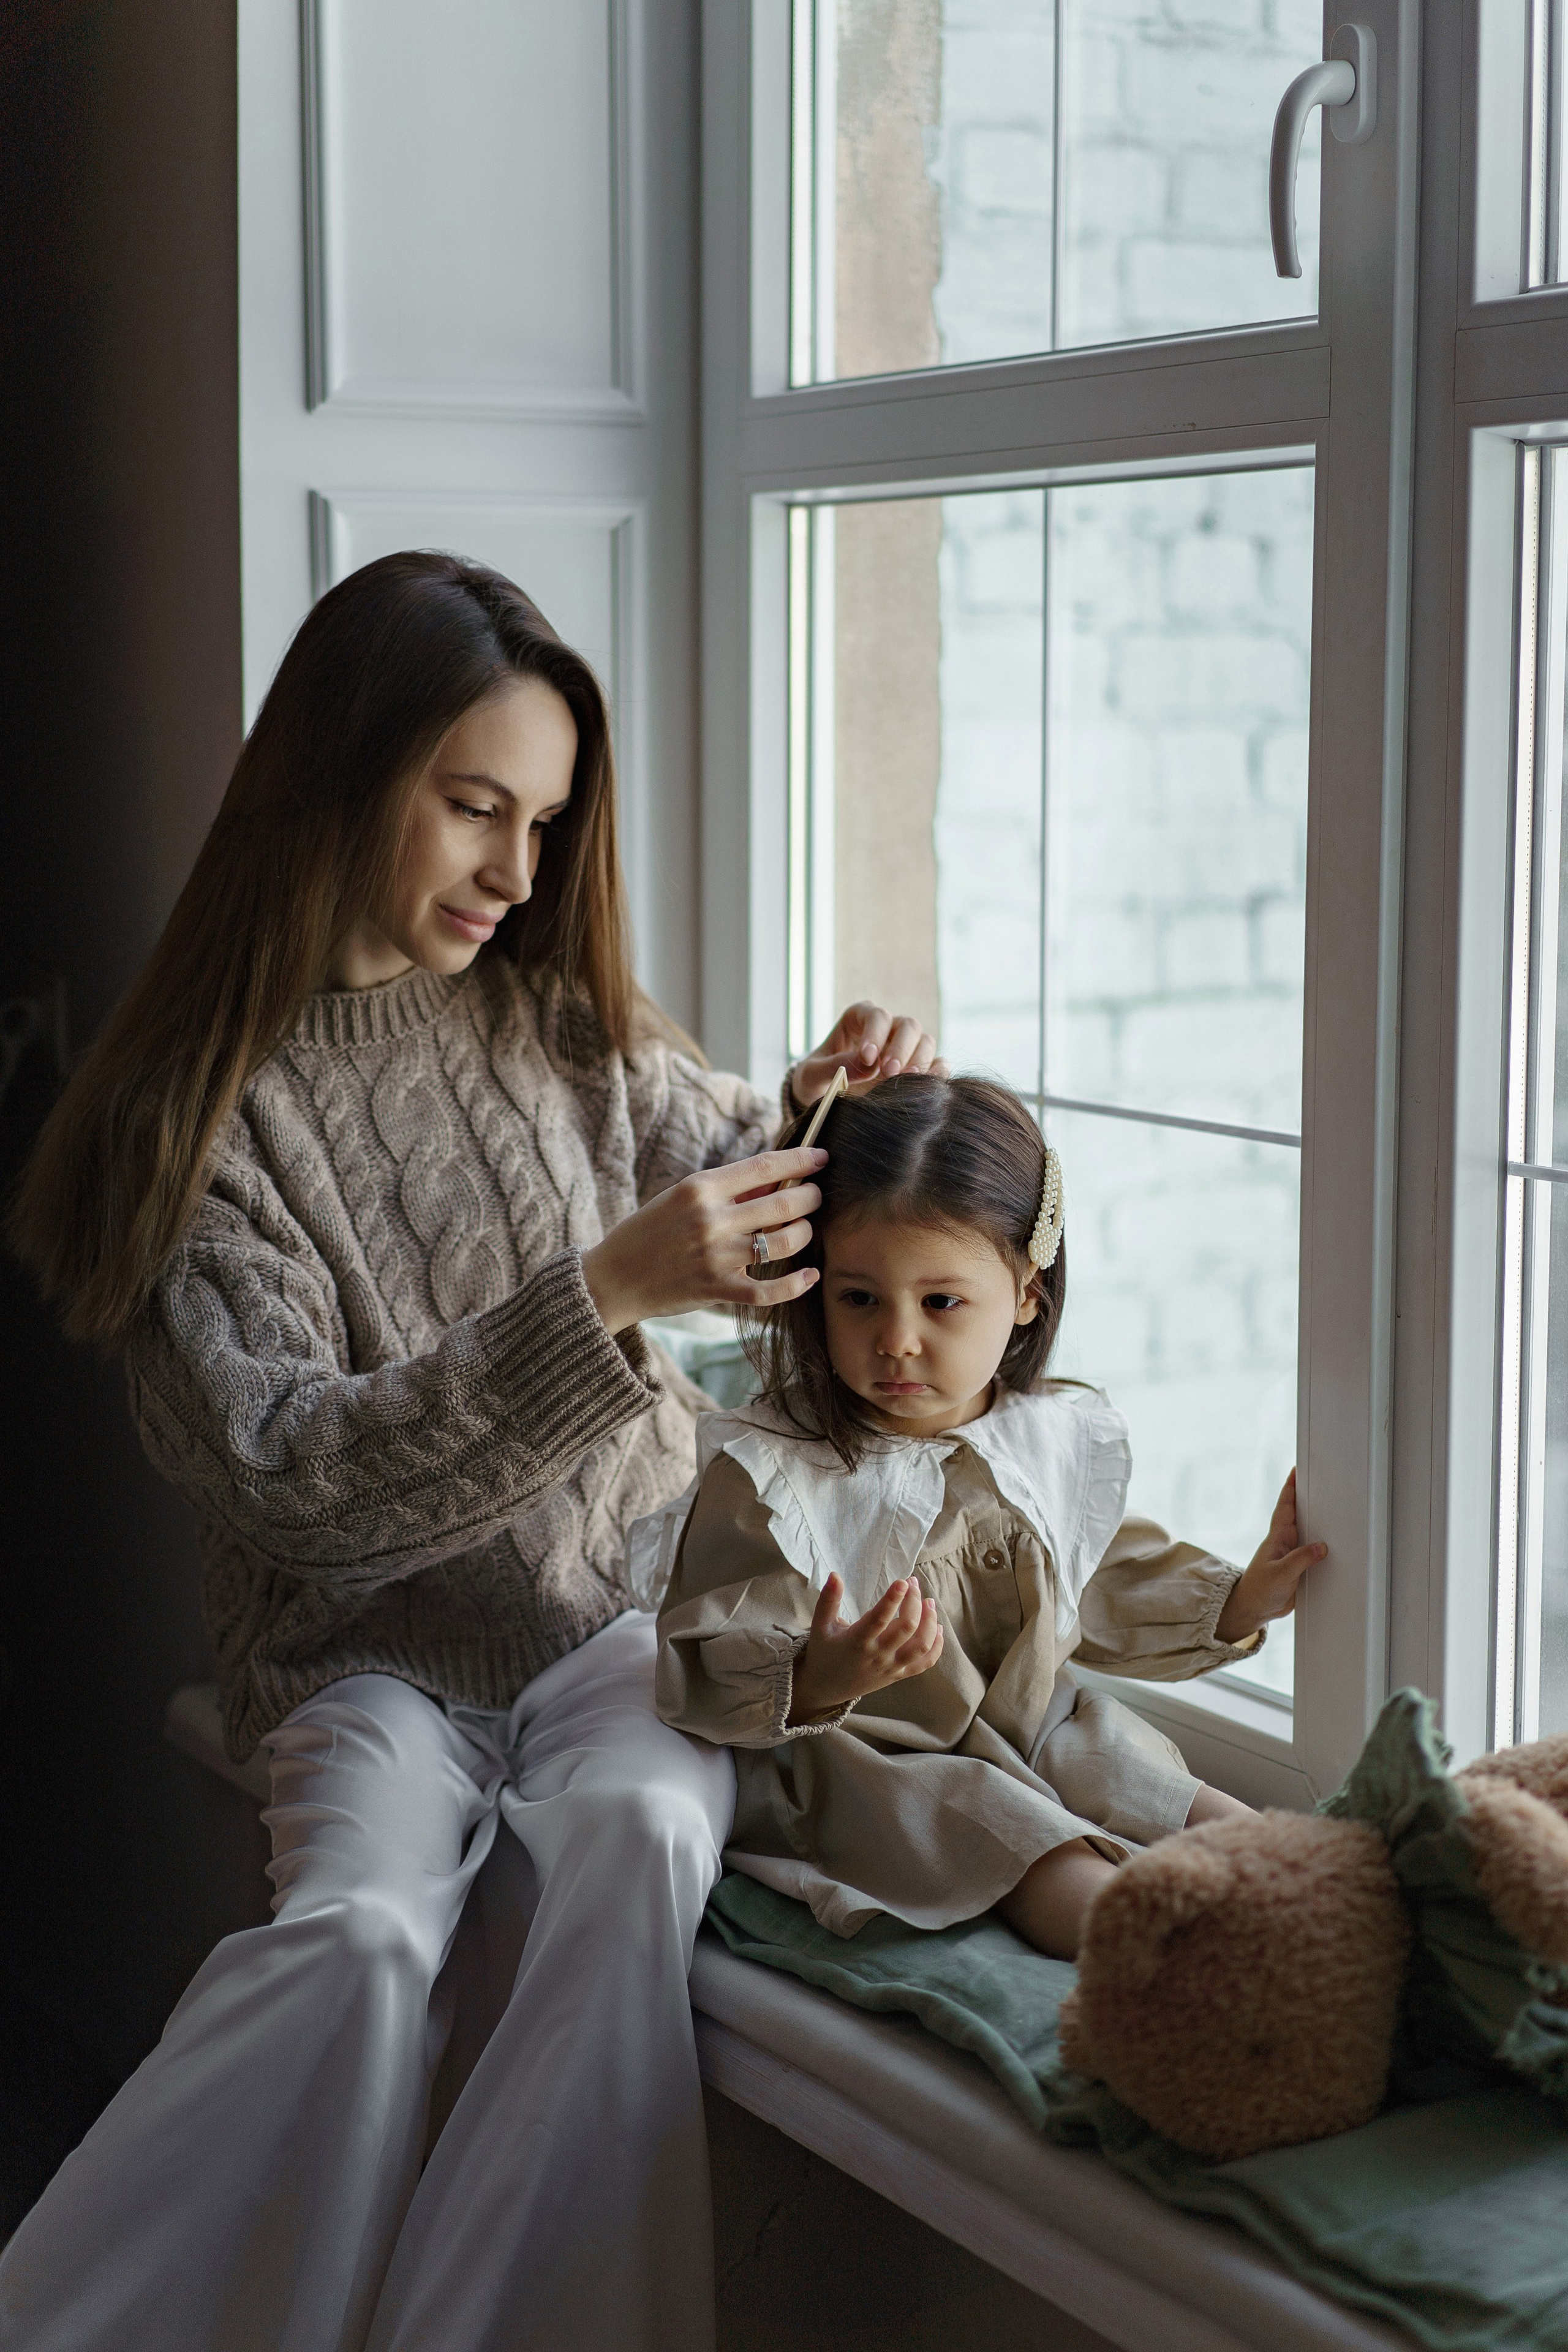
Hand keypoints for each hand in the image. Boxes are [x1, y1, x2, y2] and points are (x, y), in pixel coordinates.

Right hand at [581, 1147, 827, 1333]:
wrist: (613, 1277)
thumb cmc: (650, 1232)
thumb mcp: (681, 1197)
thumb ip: (728, 1190)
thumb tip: (776, 1178)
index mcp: (701, 1188)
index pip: (765, 1166)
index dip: (801, 1159)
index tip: (821, 1157)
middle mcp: (711, 1219)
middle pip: (784, 1203)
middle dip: (811, 1196)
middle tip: (816, 1195)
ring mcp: (717, 1256)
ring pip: (784, 1242)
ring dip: (805, 1233)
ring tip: (805, 1229)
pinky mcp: (718, 1289)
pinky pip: (770, 1289)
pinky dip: (796, 1283)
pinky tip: (810, 1275)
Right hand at [786, 1572, 943, 1723]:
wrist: (826, 1688)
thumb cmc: (824, 1652)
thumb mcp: (820, 1626)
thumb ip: (828, 1600)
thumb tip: (835, 1574)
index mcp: (857, 1641)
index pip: (879, 1619)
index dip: (893, 1599)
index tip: (903, 1581)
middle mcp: (877, 1655)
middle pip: (906, 1627)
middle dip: (915, 1602)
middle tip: (914, 1582)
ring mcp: (891, 1667)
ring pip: (921, 1646)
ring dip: (930, 1622)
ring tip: (929, 1602)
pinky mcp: (898, 1675)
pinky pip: (924, 1663)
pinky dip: (936, 1647)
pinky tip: (938, 1628)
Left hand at [788, 1001, 945, 1110]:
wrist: (824, 1102)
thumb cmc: (815, 1081)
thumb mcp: (811, 1075)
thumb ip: (835, 1066)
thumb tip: (868, 1064)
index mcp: (859, 1019)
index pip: (876, 1015)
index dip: (875, 1033)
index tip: (867, 1057)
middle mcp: (886, 1029)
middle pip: (907, 1025)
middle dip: (901, 1047)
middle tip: (889, 1072)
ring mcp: (904, 1048)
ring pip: (925, 1041)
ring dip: (920, 1060)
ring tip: (905, 1081)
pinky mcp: (917, 1069)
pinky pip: (938, 1064)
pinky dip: (937, 1073)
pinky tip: (926, 1087)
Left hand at [1214, 1470, 1326, 1644]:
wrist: (1254, 1610)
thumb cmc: (1259, 1589)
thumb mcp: (1280, 1574)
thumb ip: (1300, 1560)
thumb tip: (1322, 1546)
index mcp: (1277, 1537)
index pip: (1285, 1507)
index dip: (1290, 1488)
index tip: (1296, 1470)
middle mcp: (1285, 1542)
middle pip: (1299, 1515)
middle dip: (1308, 1498)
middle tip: (1321, 1481)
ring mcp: (1292, 1554)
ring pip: (1309, 1533)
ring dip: (1319, 1522)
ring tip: (1333, 1507)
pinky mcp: (1299, 1568)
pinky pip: (1313, 1552)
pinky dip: (1323, 1546)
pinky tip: (1335, 1545)